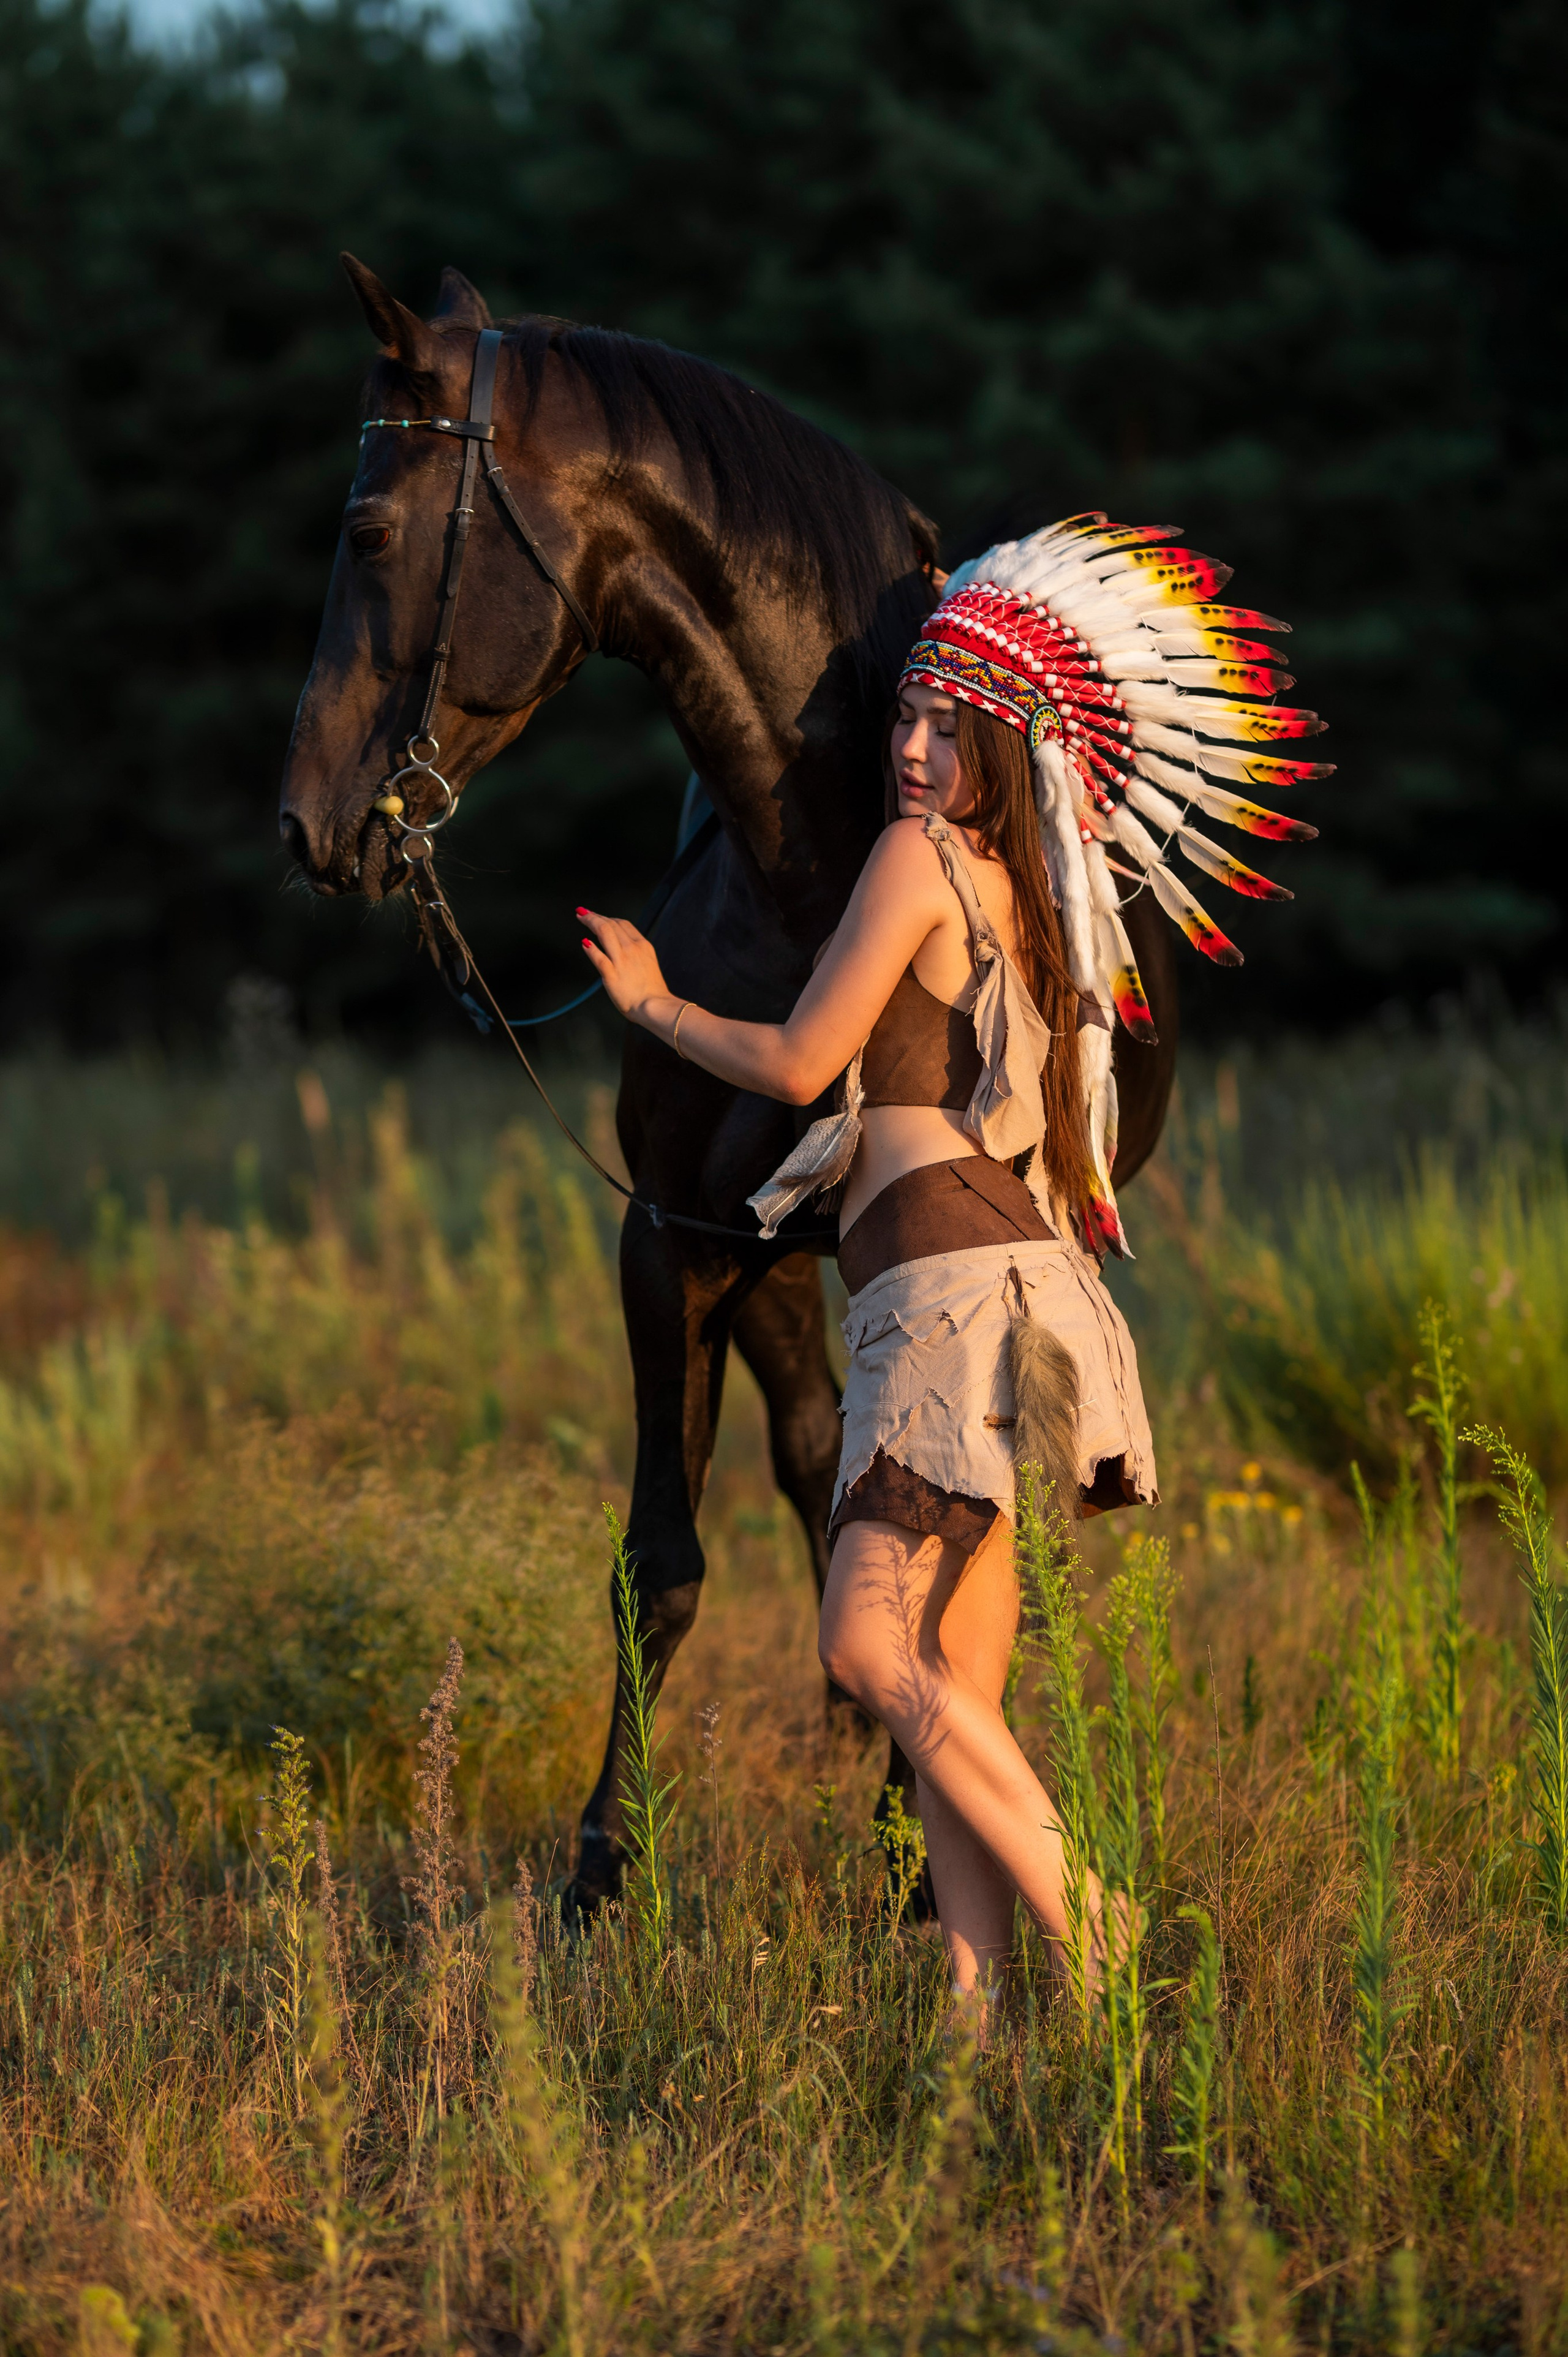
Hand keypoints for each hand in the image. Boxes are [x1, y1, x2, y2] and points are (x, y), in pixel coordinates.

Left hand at [577, 908, 670, 1022]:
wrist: (655, 1007)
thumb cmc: (652, 991)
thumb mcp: (648, 964)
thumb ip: (636, 954)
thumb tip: (622, 950)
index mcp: (642, 946)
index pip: (623, 923)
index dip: (608, 917)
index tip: (598, 916)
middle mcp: (632, 949)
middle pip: (611, 924)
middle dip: (596, 916)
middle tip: (584, 913)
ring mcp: (621, 961)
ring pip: (604, 932)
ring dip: (591, 922)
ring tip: (581, 917)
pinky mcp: (612, 974)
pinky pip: (598, 957)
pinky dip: (590, 948)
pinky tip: (584, 943)